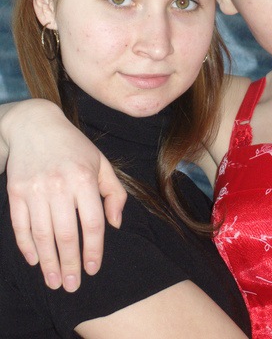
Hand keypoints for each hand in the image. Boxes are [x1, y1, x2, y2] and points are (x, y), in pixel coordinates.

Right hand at [2, 99, 126, 291]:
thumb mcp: (101, 162)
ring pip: (42, 235)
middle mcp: (60, 185)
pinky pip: (21, 226)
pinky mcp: (16, 192)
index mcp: (84, 178)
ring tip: (54, 281)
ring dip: (48, 263)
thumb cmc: (74, 146)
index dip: (93, 250)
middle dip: (70, 264)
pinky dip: (27, 246)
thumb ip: (114, 192)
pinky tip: (34, 260)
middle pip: (66, 235)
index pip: (92, 223)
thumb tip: (115, 225)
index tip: (93, 269)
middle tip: (72, 286)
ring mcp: (35, 189)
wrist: (35, 125)